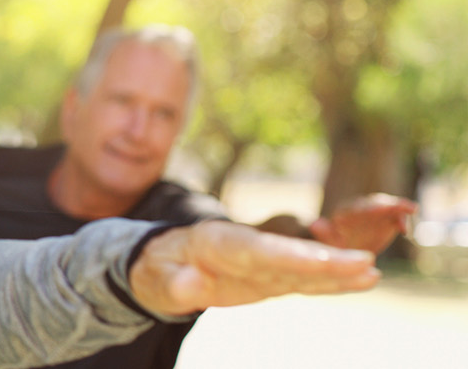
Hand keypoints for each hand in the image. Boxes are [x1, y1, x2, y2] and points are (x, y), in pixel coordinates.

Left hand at [131, 220, 379, 316]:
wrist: (161, 264)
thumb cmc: (157, 271)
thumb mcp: (155, 280)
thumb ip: (175, 284)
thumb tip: (194, 283)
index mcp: (217, 241)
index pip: (258, 249)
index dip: (290, 255)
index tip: (320, 260)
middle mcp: (246, 246)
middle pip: (289, 252)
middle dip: (324, 259)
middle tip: (363, 263)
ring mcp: (261, 261)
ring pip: (302, 264)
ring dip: (336, 269)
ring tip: (371, 272)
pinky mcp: (271, 275)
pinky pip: (304, 279)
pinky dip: (331, 281)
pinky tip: (363, 280)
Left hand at [309, 193, 414, 253]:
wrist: (345, 252)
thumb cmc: (333, 248)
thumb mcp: (327, 243)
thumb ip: (324, 233)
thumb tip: (315, 224)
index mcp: (343, 213)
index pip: (356, 207)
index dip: (367, 208)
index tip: (378, 208)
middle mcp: (360, 209)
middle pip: (374, 203)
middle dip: (387, 203)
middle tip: (398, 205)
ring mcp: (375, 213)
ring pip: (388, 206)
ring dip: (400, 206)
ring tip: (413, 209)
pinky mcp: (387, 220)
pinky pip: (397, 217)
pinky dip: (402, 220)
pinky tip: (405, 230)